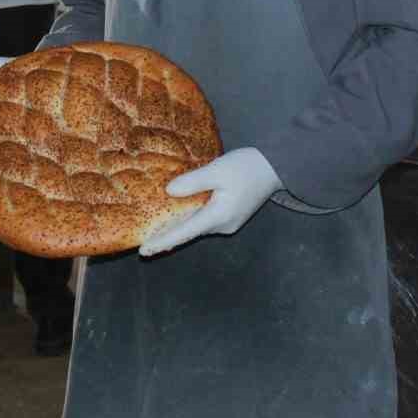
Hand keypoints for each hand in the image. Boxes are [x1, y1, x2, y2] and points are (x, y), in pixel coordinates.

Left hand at [138, 147, 281, 256]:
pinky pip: (204, 220)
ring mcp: (227, 223)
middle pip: (188, 232)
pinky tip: (176, 214)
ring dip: (177, 227)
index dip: (162, 241)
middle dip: (166, 236)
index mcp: (218, 215)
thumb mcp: (217, 170)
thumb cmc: (247, 167)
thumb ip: (193, 182)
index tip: (144, 251)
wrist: (275, 167)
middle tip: (142, 242)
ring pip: (196, 226)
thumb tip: (169, 191)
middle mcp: (222, 225)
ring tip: (153, 228)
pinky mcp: (230, 216)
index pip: (184, 232)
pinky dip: (189, 219)